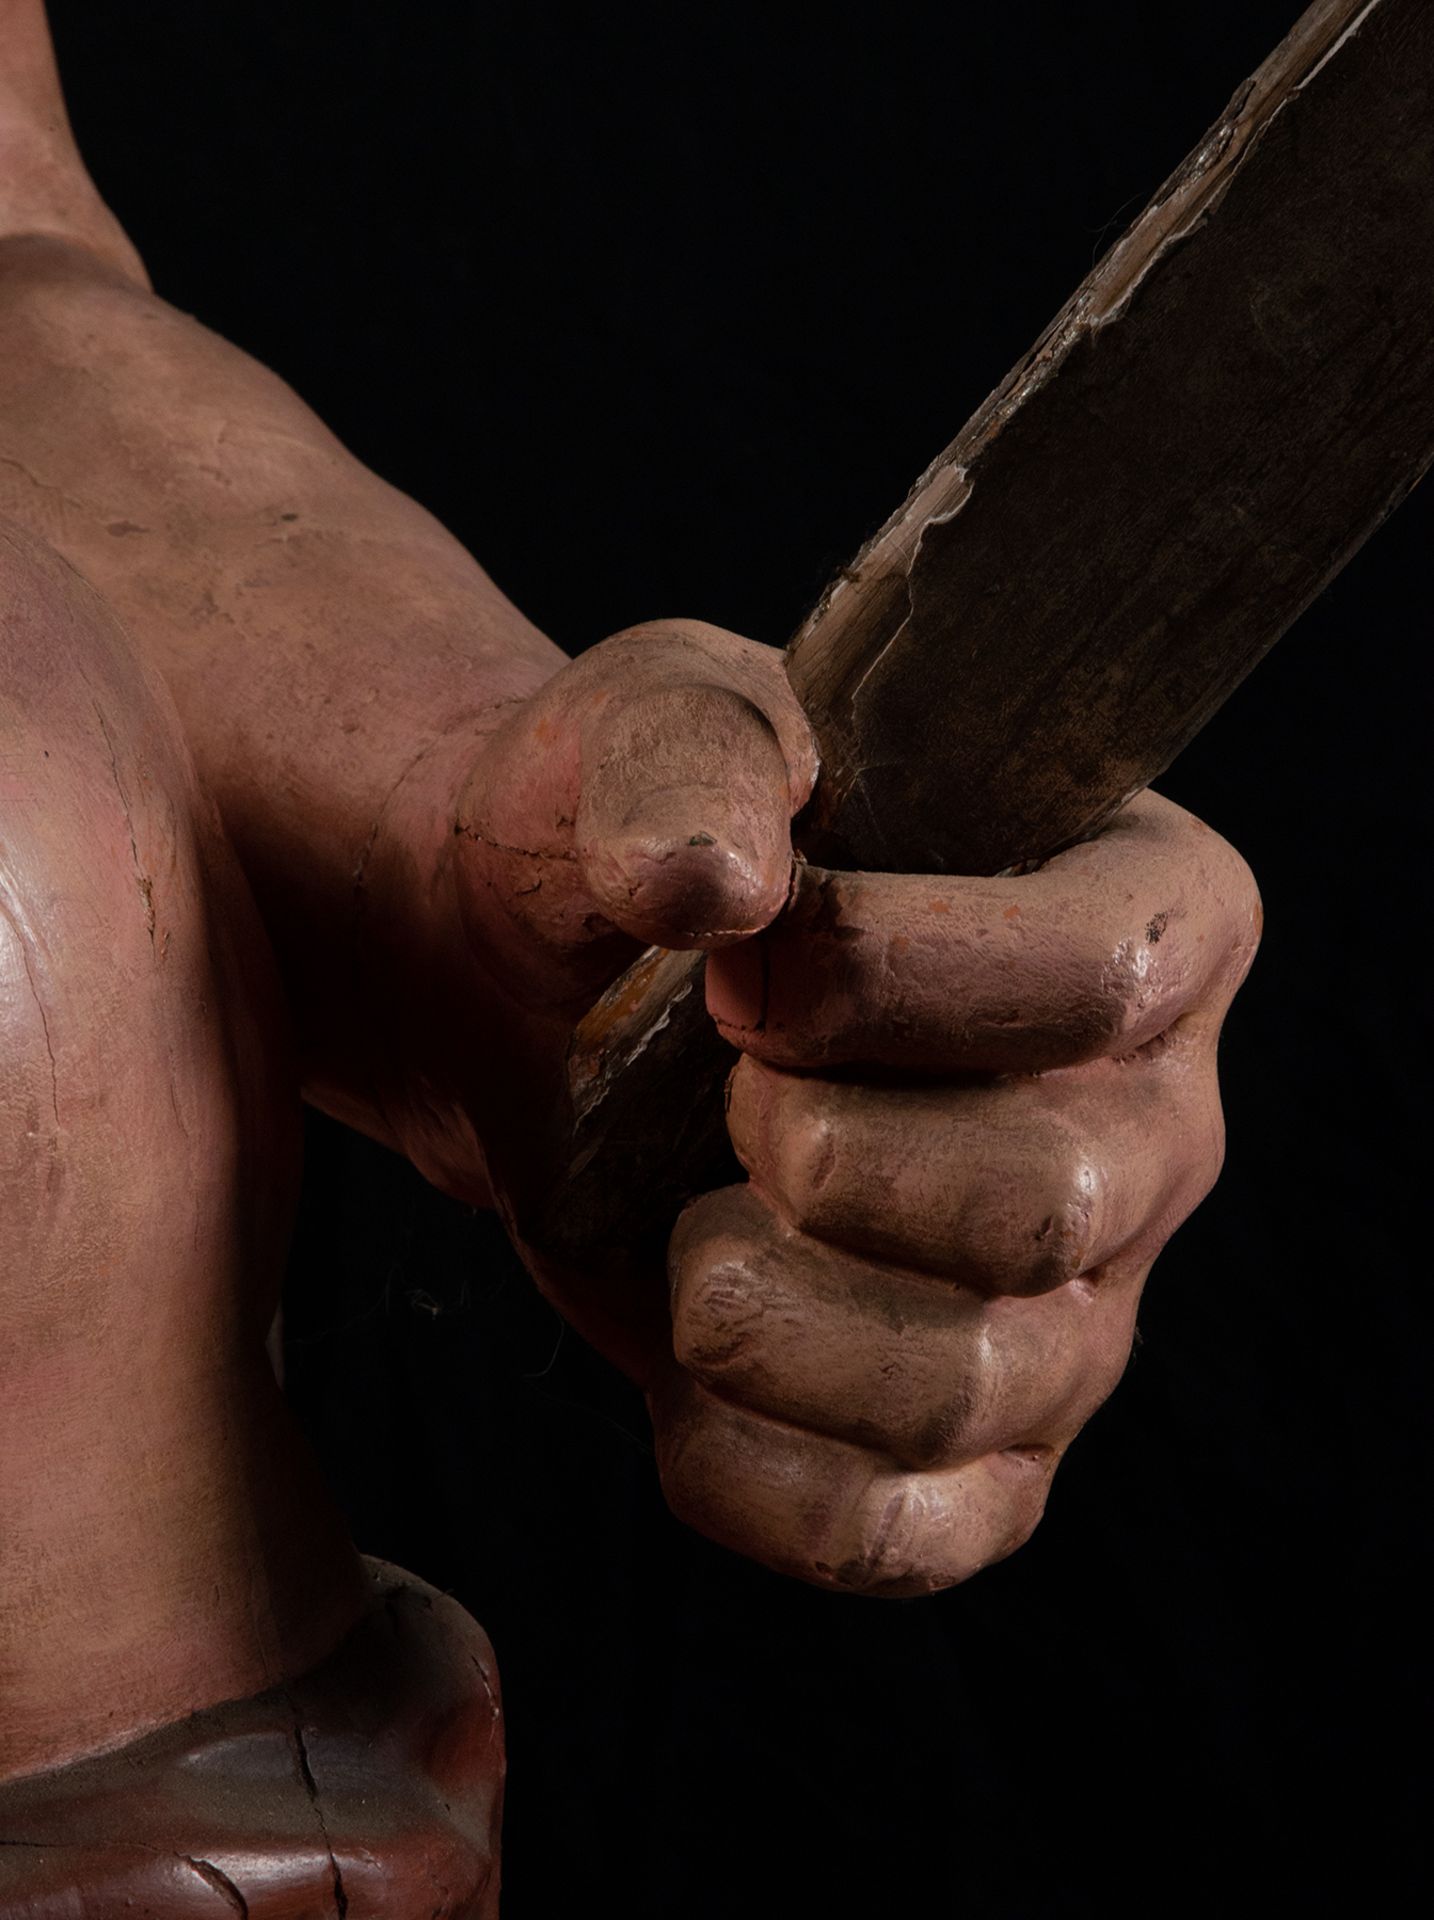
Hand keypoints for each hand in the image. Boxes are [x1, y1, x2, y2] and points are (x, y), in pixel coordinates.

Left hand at [433, 621, 1258, 1591]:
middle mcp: (1151, 1125)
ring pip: (977, 1383)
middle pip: (1046, 1203)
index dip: (894, 984)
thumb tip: (717, 884)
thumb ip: (684, 759)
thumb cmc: (646, 840)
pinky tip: (681, 1382)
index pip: (1104, 976)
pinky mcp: (978, 1453)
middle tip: (723, 1090)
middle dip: (822, 1155)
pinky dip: (757, 1474)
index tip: (744, 968)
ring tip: (690, 1221)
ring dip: (766, 1312)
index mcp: (1146, 912)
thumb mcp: (645, 727)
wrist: (552, 996)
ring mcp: (1077, 1307)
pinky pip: (907, 1533)